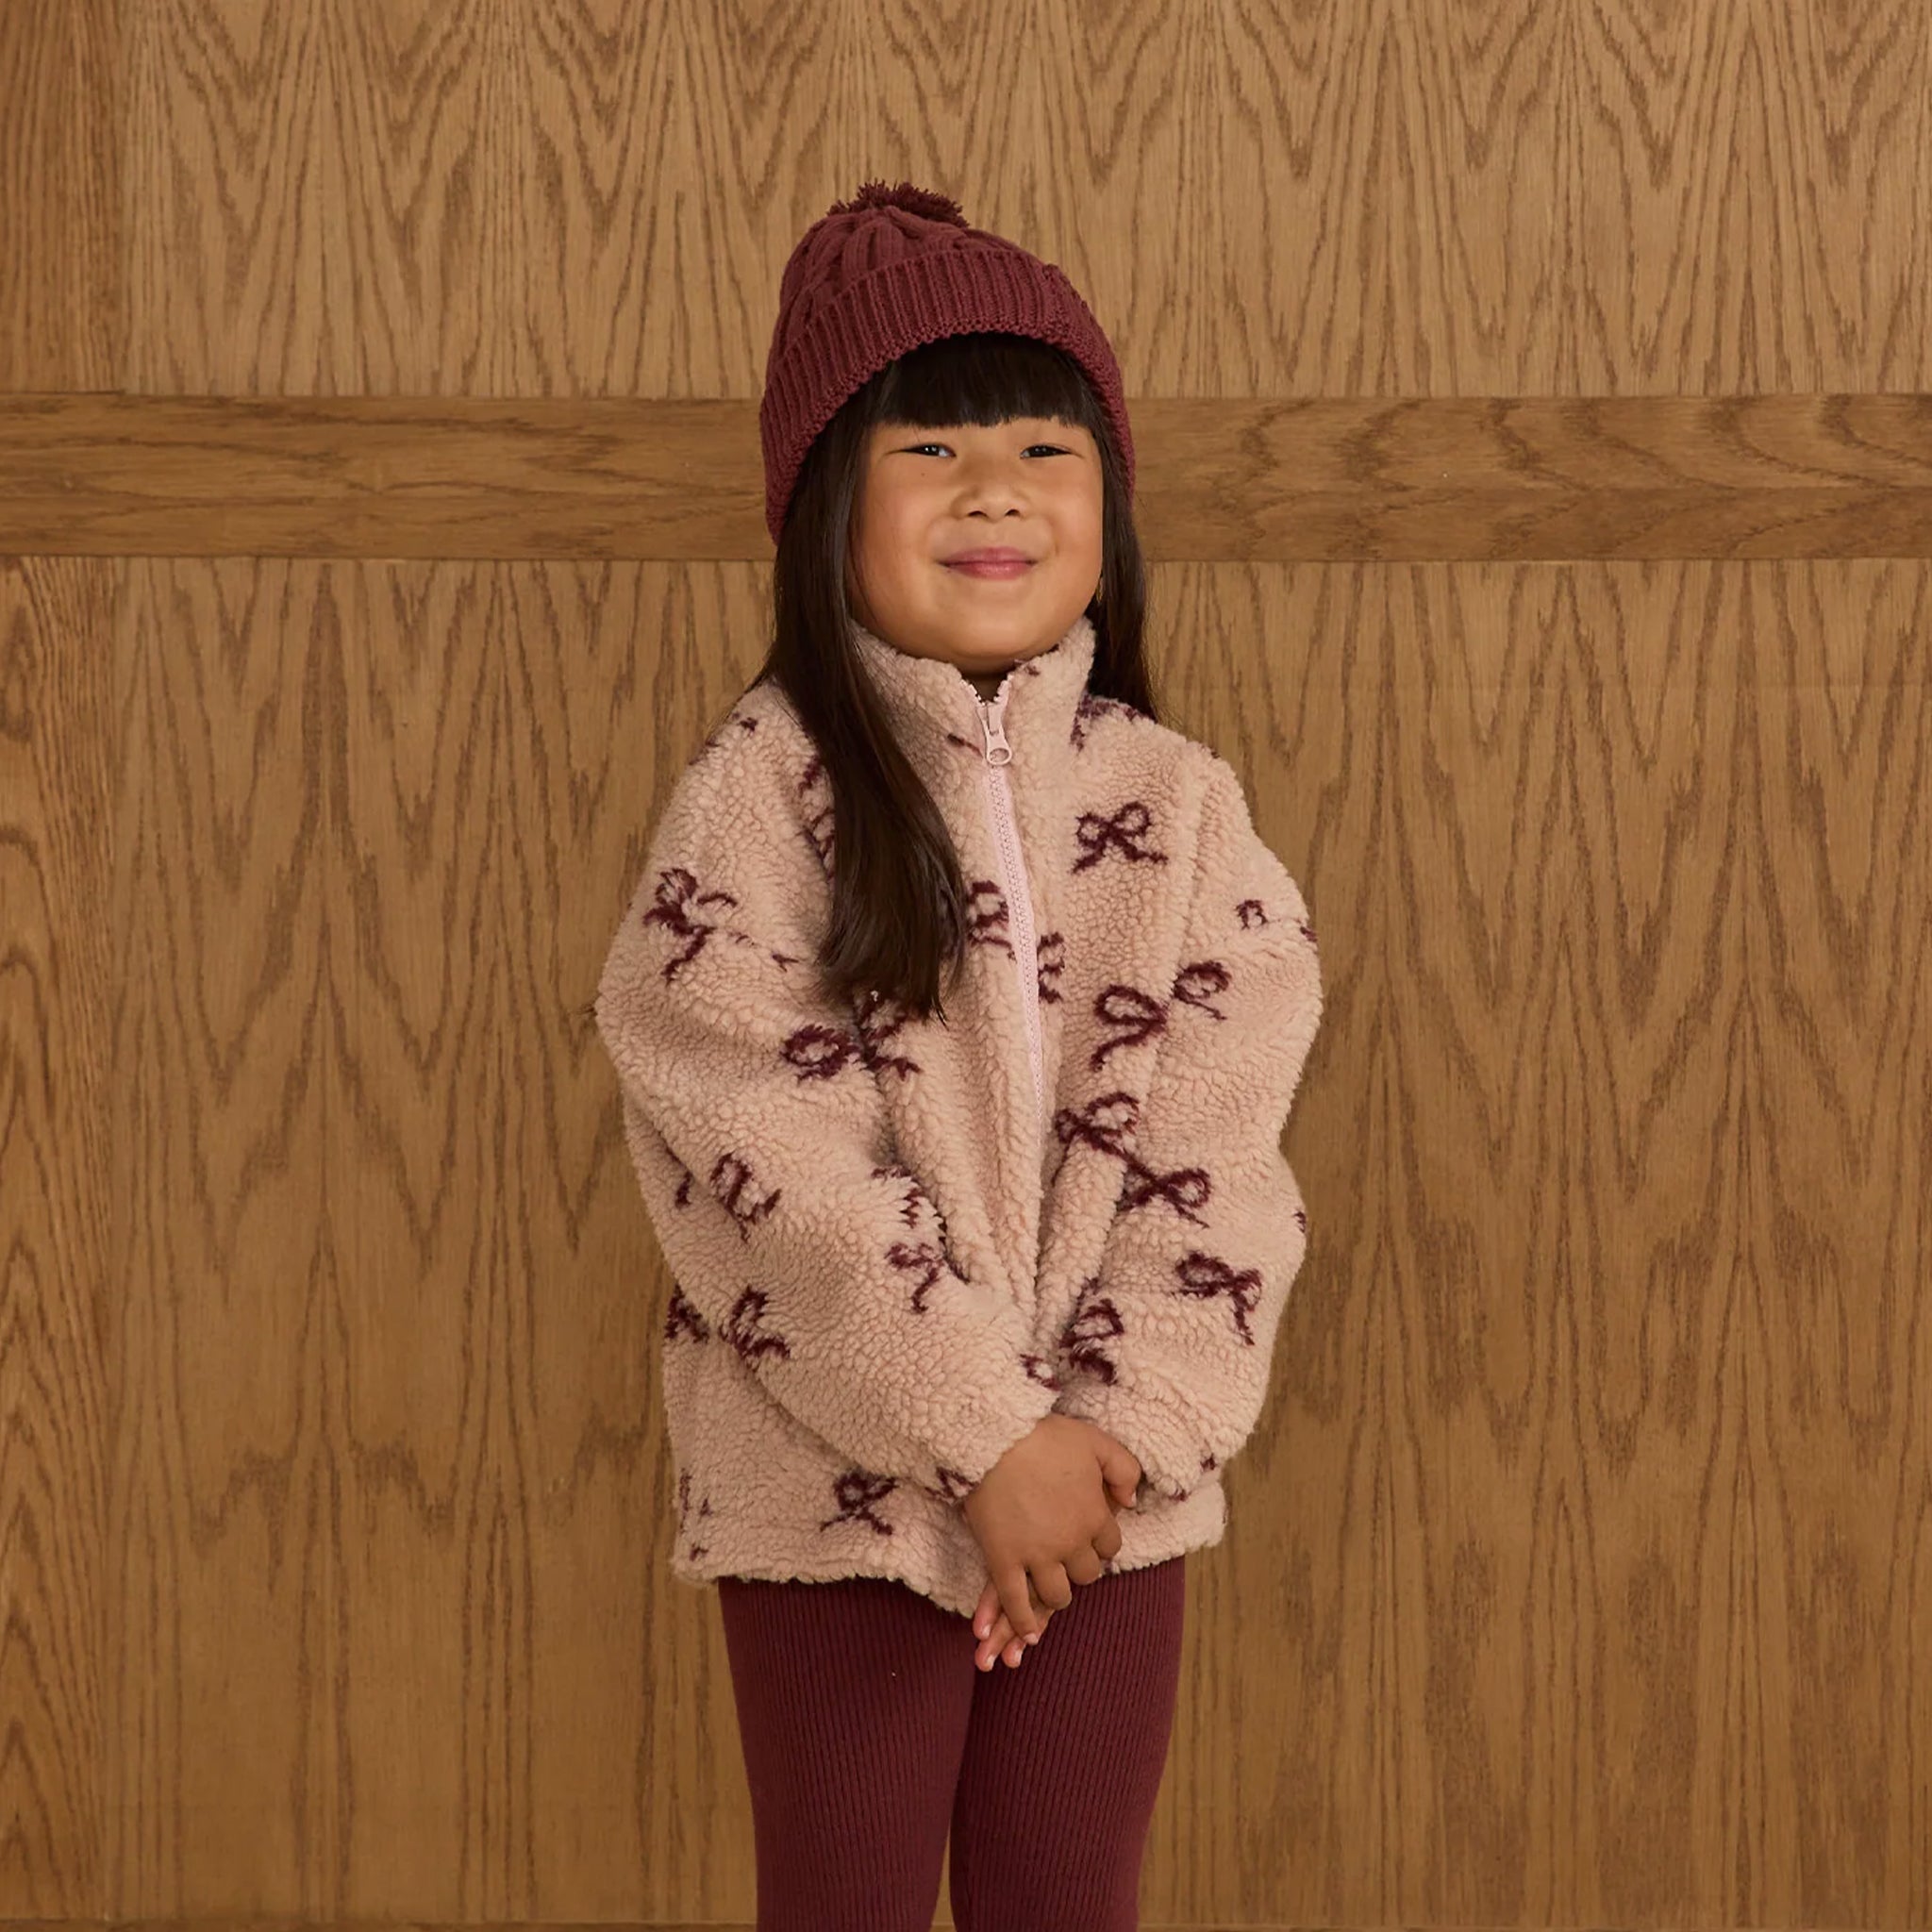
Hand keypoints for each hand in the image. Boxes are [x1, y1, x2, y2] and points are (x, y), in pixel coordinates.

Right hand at [965, 1418, 1141, 1668]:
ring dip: (1056, 1596)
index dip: (1099, 1543)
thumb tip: (1131, 1501)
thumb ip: (1123, 1469)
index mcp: (1094, 1516)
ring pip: (1057, 1594)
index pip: (1109, 1547)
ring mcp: (1037, 1554)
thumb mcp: (1095, 1441)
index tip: (1088, 1538)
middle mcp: (1070, 1542)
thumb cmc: (1044, 1436)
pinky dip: (1022, 1620)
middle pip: (1086, 1574)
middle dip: (1079, 1569)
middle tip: (1066, 1560)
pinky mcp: (1003, 1559)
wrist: (994, 1437)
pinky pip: (1015, 1601)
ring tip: (1050, 1591)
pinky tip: (1027, 1631)